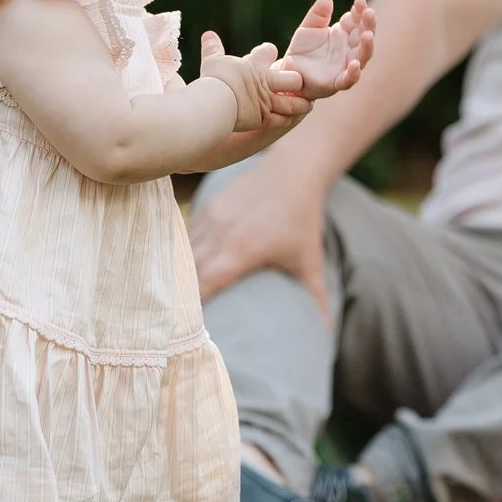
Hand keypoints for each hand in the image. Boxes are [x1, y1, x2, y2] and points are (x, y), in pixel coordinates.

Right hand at [184, 152, 331, 311]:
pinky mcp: (209, 204)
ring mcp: (211, 216)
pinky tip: (182, 267)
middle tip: (174, 319)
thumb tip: (328, 331)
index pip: (203, 285)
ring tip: (174, 296)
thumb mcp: (310, 259)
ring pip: (184, 252)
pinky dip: (185, 252)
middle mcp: (220, 234)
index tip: (185, 327)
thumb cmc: (303, 219)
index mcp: (240, 251)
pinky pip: (188, 234)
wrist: (295, 170)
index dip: (191, 306)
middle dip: (181, 295)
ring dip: (180, 273)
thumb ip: (316, 297)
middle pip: (188, 272)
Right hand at [198, 31, 307, 130]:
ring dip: (300, 104)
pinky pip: (281, 120)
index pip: (268, 51)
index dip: (269, 51)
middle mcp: (266, 83)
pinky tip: (290, 119)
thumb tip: (208, 34)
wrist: (216, 103)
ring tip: (306, 104)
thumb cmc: (214, 80)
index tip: (269, 51)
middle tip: (297, 82)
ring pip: (293, 103)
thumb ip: (212, 48)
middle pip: (293, 79)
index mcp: (254, 65)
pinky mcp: (264, 119)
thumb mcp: (212, 61)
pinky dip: (286, 119)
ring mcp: (268, 102)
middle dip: (296, 80)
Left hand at [275, 0, 375, 99]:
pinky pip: (349, 79)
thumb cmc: (303, 49)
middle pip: (364, 36)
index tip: (360, 0)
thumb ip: (317, 15)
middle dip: (368, 24)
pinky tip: (355, 64)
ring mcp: (345, 65)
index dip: (360, 11)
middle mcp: (349, 49)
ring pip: (362, 56)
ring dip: (367, 46)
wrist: (290, 71)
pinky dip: (354, 72)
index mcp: (344, 33)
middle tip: (369, 13)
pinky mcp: (337, 82)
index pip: (356, 20)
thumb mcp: (308, 28)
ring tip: (368, 35)